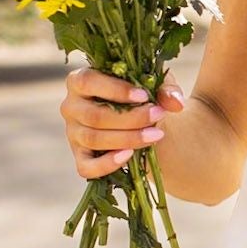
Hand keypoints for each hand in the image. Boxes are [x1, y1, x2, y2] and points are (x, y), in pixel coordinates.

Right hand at [61, 66, 186, 180]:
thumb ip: (165, 90)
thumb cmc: (142, 95)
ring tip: (156, 135)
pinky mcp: (80, 157)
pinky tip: (129, 155)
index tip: (144, 96)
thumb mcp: (154, 85)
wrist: (141, 119)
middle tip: (158, 115)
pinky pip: (86, 167)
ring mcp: (73, 133)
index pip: (88, 82)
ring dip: (127, 138)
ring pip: (93, 139)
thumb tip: (176, 103)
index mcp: (79, 80)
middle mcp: (70, 107)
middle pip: (94, 115)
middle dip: (129, 118)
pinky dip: (107, 164)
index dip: (115, 90)